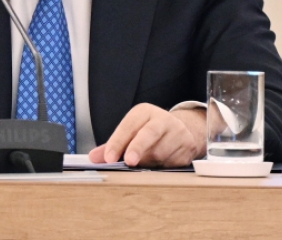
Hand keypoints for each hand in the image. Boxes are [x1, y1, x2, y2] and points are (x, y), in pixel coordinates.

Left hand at [88, 104, 205, 167]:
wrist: (182, 131)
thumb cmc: (149, 133)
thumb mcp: (131, 133)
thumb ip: (112, 146)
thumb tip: (93, 158)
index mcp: (144, 112)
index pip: (128, 126)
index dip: (117, 142)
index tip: (109, 158)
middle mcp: (162, 119)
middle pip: (149, 133)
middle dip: (138, 147)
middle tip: (129, 162)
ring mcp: (178, 132)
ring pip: (160, 152)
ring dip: (149, 164)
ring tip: (145, 165)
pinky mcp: (188, 146)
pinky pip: (173, 162)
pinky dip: (163, 168)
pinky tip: (161, 166)